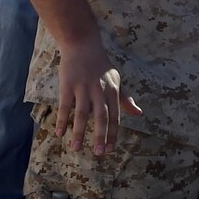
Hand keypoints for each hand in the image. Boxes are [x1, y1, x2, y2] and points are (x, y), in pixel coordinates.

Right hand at [57, 38, 141, 153]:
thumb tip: (139, 113)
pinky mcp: (68, 85)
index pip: (115, 116)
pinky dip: (62, 120)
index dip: (114, 133)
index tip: (111, 149)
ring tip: (76, 149)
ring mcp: (83, 88)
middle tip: (99, 153)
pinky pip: (65, 106)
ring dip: (79, 133)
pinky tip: (59, 133)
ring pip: (82, 114)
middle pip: (101, 117)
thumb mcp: (117, 80)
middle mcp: (100, 90)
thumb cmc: (101, 66)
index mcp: (113, 90)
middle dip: (101, 136)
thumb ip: (125, 99)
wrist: (83, 46)